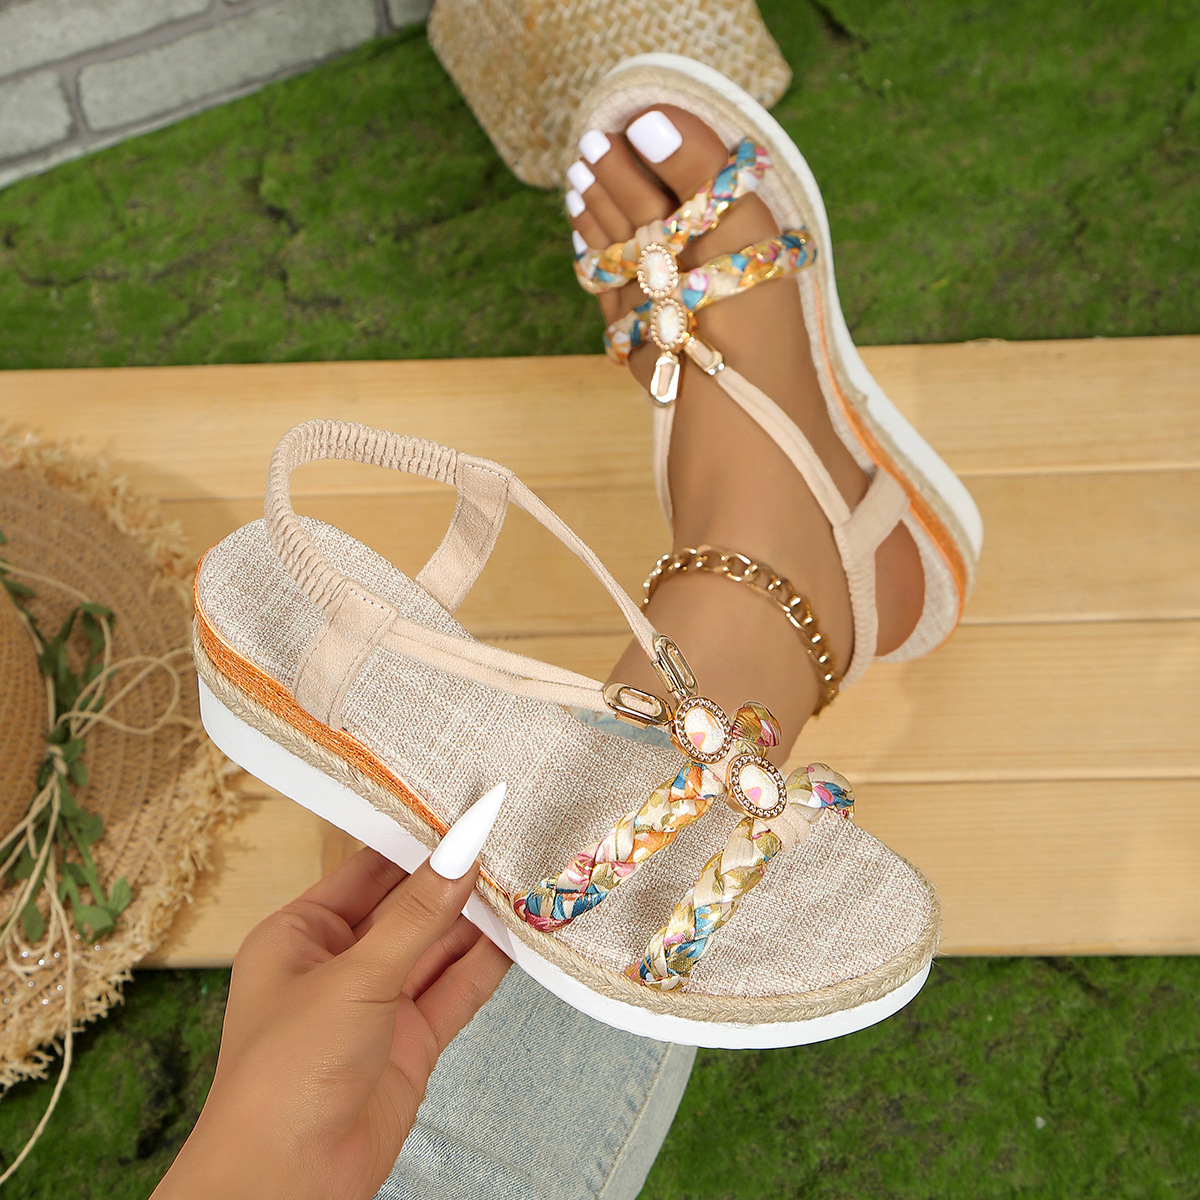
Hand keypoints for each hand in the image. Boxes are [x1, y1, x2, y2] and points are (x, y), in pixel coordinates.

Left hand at [153, 845, 510, 1199]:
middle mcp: (340, 964)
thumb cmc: (285, 1073)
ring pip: (437, 948)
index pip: (367, 871)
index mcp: (302, 935)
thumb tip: (460, 854)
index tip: (463, 812)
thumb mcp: (353, 978)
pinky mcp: (410, 1042)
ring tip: (525, 877)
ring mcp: (378, 1004)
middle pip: (408, 908)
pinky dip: (486, 965)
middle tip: (508, 839)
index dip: (415, 842)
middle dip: (454, 879)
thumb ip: (416, 916)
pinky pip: (454, 990)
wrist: (284, 1184)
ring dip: (477, 920)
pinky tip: (520, 935)